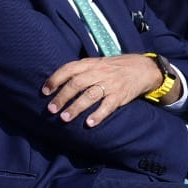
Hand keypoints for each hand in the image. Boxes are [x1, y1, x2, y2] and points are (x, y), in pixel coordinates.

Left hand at [42, 53, 166, 126]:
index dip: (55, 79)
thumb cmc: (113, 68)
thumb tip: (55, 83)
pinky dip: (98, 115)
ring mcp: (111, 84)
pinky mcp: (120, 96)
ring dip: (76, 107)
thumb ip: (79, 71)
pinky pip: (108, 106)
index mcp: (90, 64)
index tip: (44, 91)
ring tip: (64, 118)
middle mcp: (99, 72)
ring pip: (90, 95)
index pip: (69, 69)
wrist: (143, 68)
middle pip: (77, 84)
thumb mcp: (96, 64)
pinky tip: (89, 123)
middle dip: (62, 97)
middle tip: (51, 109)